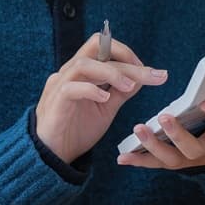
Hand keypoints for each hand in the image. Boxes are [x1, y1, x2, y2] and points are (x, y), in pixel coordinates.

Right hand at [35, 34, 167, 162]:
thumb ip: (121, 92)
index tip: (151, 72)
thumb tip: (142, 77)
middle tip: (150, 74)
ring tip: (129, 86)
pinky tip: (105, 99)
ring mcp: (59, 85)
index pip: (104, 47)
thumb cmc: (77, 130)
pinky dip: (91, 90)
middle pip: (95, 47)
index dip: (128, 54)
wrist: (53, 157)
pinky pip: (70, 88)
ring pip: (84, 64)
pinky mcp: (54, 102)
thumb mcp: (106, 109)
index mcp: (82, 71)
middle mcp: (69, 72)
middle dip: (126, 57)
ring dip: (111, 72)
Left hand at [116, 66, 204, 169]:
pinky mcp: (180, 163)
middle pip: (194, 149)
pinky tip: (122, 156)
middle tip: (163, 118)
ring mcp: (195, 160)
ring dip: (153, 147)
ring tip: (138, 130)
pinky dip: (140, 160)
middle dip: (177, 135)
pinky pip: (158, 164)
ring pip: (172, 159)